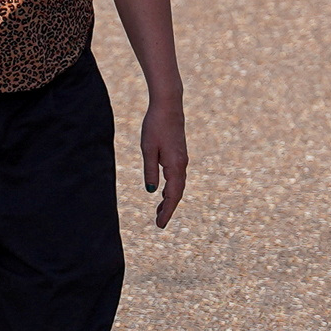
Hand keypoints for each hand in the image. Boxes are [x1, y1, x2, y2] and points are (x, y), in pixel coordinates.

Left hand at [141, 99, 187, 226]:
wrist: (168, 105)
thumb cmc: (155, 126)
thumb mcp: (148, 149)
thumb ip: (150, 171)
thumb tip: (151, 191)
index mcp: (175, 166)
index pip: (172, 195)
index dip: (167, 211)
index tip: (160, 225)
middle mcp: (182, 164)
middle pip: (177, 193)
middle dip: (168, 208)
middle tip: (159, 223)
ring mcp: (182, 159)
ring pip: (178, 185)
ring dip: (169, 199)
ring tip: (159, 211)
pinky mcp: (179, 154)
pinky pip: (177, 177)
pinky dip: (171, 188)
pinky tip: (162, 191)